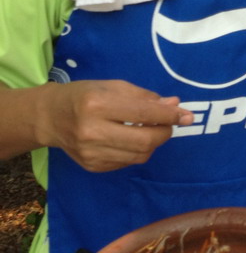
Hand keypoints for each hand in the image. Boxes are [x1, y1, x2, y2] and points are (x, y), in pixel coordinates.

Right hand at [41, 80, 193, 171]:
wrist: (50, 117)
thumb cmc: (84, 95)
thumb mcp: (112, 86)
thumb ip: (145, 97)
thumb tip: (175, 105)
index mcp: (97, 104)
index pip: (143, 112)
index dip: (169, 115)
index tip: (188, 115)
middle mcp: (92, 131)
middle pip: (145, 140)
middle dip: (165, 132)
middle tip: (169, 124)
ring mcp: (91, 153)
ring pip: (139, 155)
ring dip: (153, 143)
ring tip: (150, 129)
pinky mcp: (92, 166)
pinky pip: (127, 162)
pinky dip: (137, 151)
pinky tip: (130, 139)